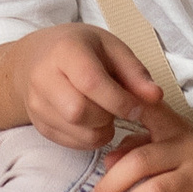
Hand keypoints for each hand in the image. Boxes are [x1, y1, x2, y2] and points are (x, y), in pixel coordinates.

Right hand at [0, 25, 163, 150]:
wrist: (37, 58)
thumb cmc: (80, 49)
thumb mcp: (111, 47)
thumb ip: (135, 72)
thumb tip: (155, 97)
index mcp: (65, 51)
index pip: (90, 82)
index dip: (119, 100)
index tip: (137, 107)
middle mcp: (43, 77)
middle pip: (79, 112)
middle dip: (108, 115)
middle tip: (116, 106)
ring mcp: (37, 104)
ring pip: (78, 132)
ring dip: (102, 129)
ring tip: (105, 112)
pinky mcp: (39, 124)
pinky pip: (73, 143)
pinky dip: (91, 137)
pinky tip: (93, 120)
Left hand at [90, 118, 192, 191]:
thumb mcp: (183, 146)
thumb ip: (144, 147)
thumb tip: (107, 162)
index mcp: (178, 131)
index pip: (146, 113)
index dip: (120, 111)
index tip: (95, 119)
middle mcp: (190, 150)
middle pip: (140, 161)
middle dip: (111, 183)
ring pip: (156, 191)